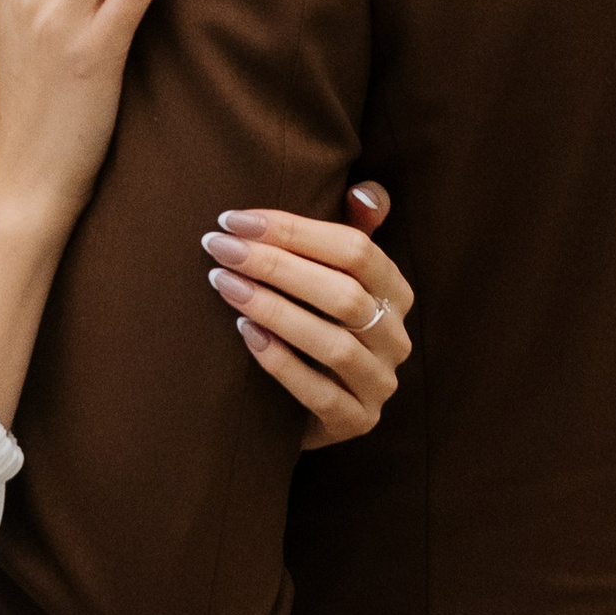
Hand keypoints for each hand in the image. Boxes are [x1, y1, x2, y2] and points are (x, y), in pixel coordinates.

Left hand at [204, 181, 411, 451]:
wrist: (299, 404)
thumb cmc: (312, 320)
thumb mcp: (332, 272)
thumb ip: (353, 228)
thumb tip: (364, 192)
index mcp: (395, 292)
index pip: (357, 250)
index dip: (296, 230)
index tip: (235, 219)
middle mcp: (396, 338)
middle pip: (343, 294)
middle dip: (275, 265)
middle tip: (219, 248)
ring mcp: (380, 384)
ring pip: (334, 344)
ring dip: (274, 310)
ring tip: (225, 285)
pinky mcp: (357, 422)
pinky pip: (321, 394)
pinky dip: (282, 363)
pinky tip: (245, 334)